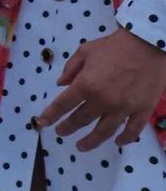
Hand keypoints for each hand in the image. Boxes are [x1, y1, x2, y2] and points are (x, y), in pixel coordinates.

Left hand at [37, 28, 165, 151]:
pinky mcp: (142, 110)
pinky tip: (117, 142)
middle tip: (61, 132)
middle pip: (81, 120)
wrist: (148, 44)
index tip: (42, 123)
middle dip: (68, 128)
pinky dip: (125, 139)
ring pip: (104, 131)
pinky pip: (132, 130)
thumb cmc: (115, 46)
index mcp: (86, 85)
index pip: (63, 105)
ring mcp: (124, 108)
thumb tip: (60, 84)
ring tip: (81, 146)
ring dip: (91, 141)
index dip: (50, 115)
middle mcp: (102, 100)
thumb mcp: (85, 51)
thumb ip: (71, 69)